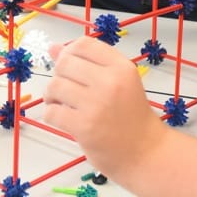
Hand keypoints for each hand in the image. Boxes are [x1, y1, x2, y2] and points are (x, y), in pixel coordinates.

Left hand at [43, 37, 165, 175]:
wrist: (145, 151)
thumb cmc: (130, 115)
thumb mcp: (118, 82)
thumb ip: (88, 63)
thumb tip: (53, 47)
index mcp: (121, 67)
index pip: (83, 44)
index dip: (69, 52)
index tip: (70, 66)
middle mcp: (110, 81)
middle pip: (65, 63)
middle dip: (59, 75)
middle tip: (66, 89)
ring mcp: (97, 104)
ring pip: (54, 86)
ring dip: (52, 95)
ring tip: (61, 104)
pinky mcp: (84, 127)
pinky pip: (52, 112)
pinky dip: (51, 114)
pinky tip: (62, 118)